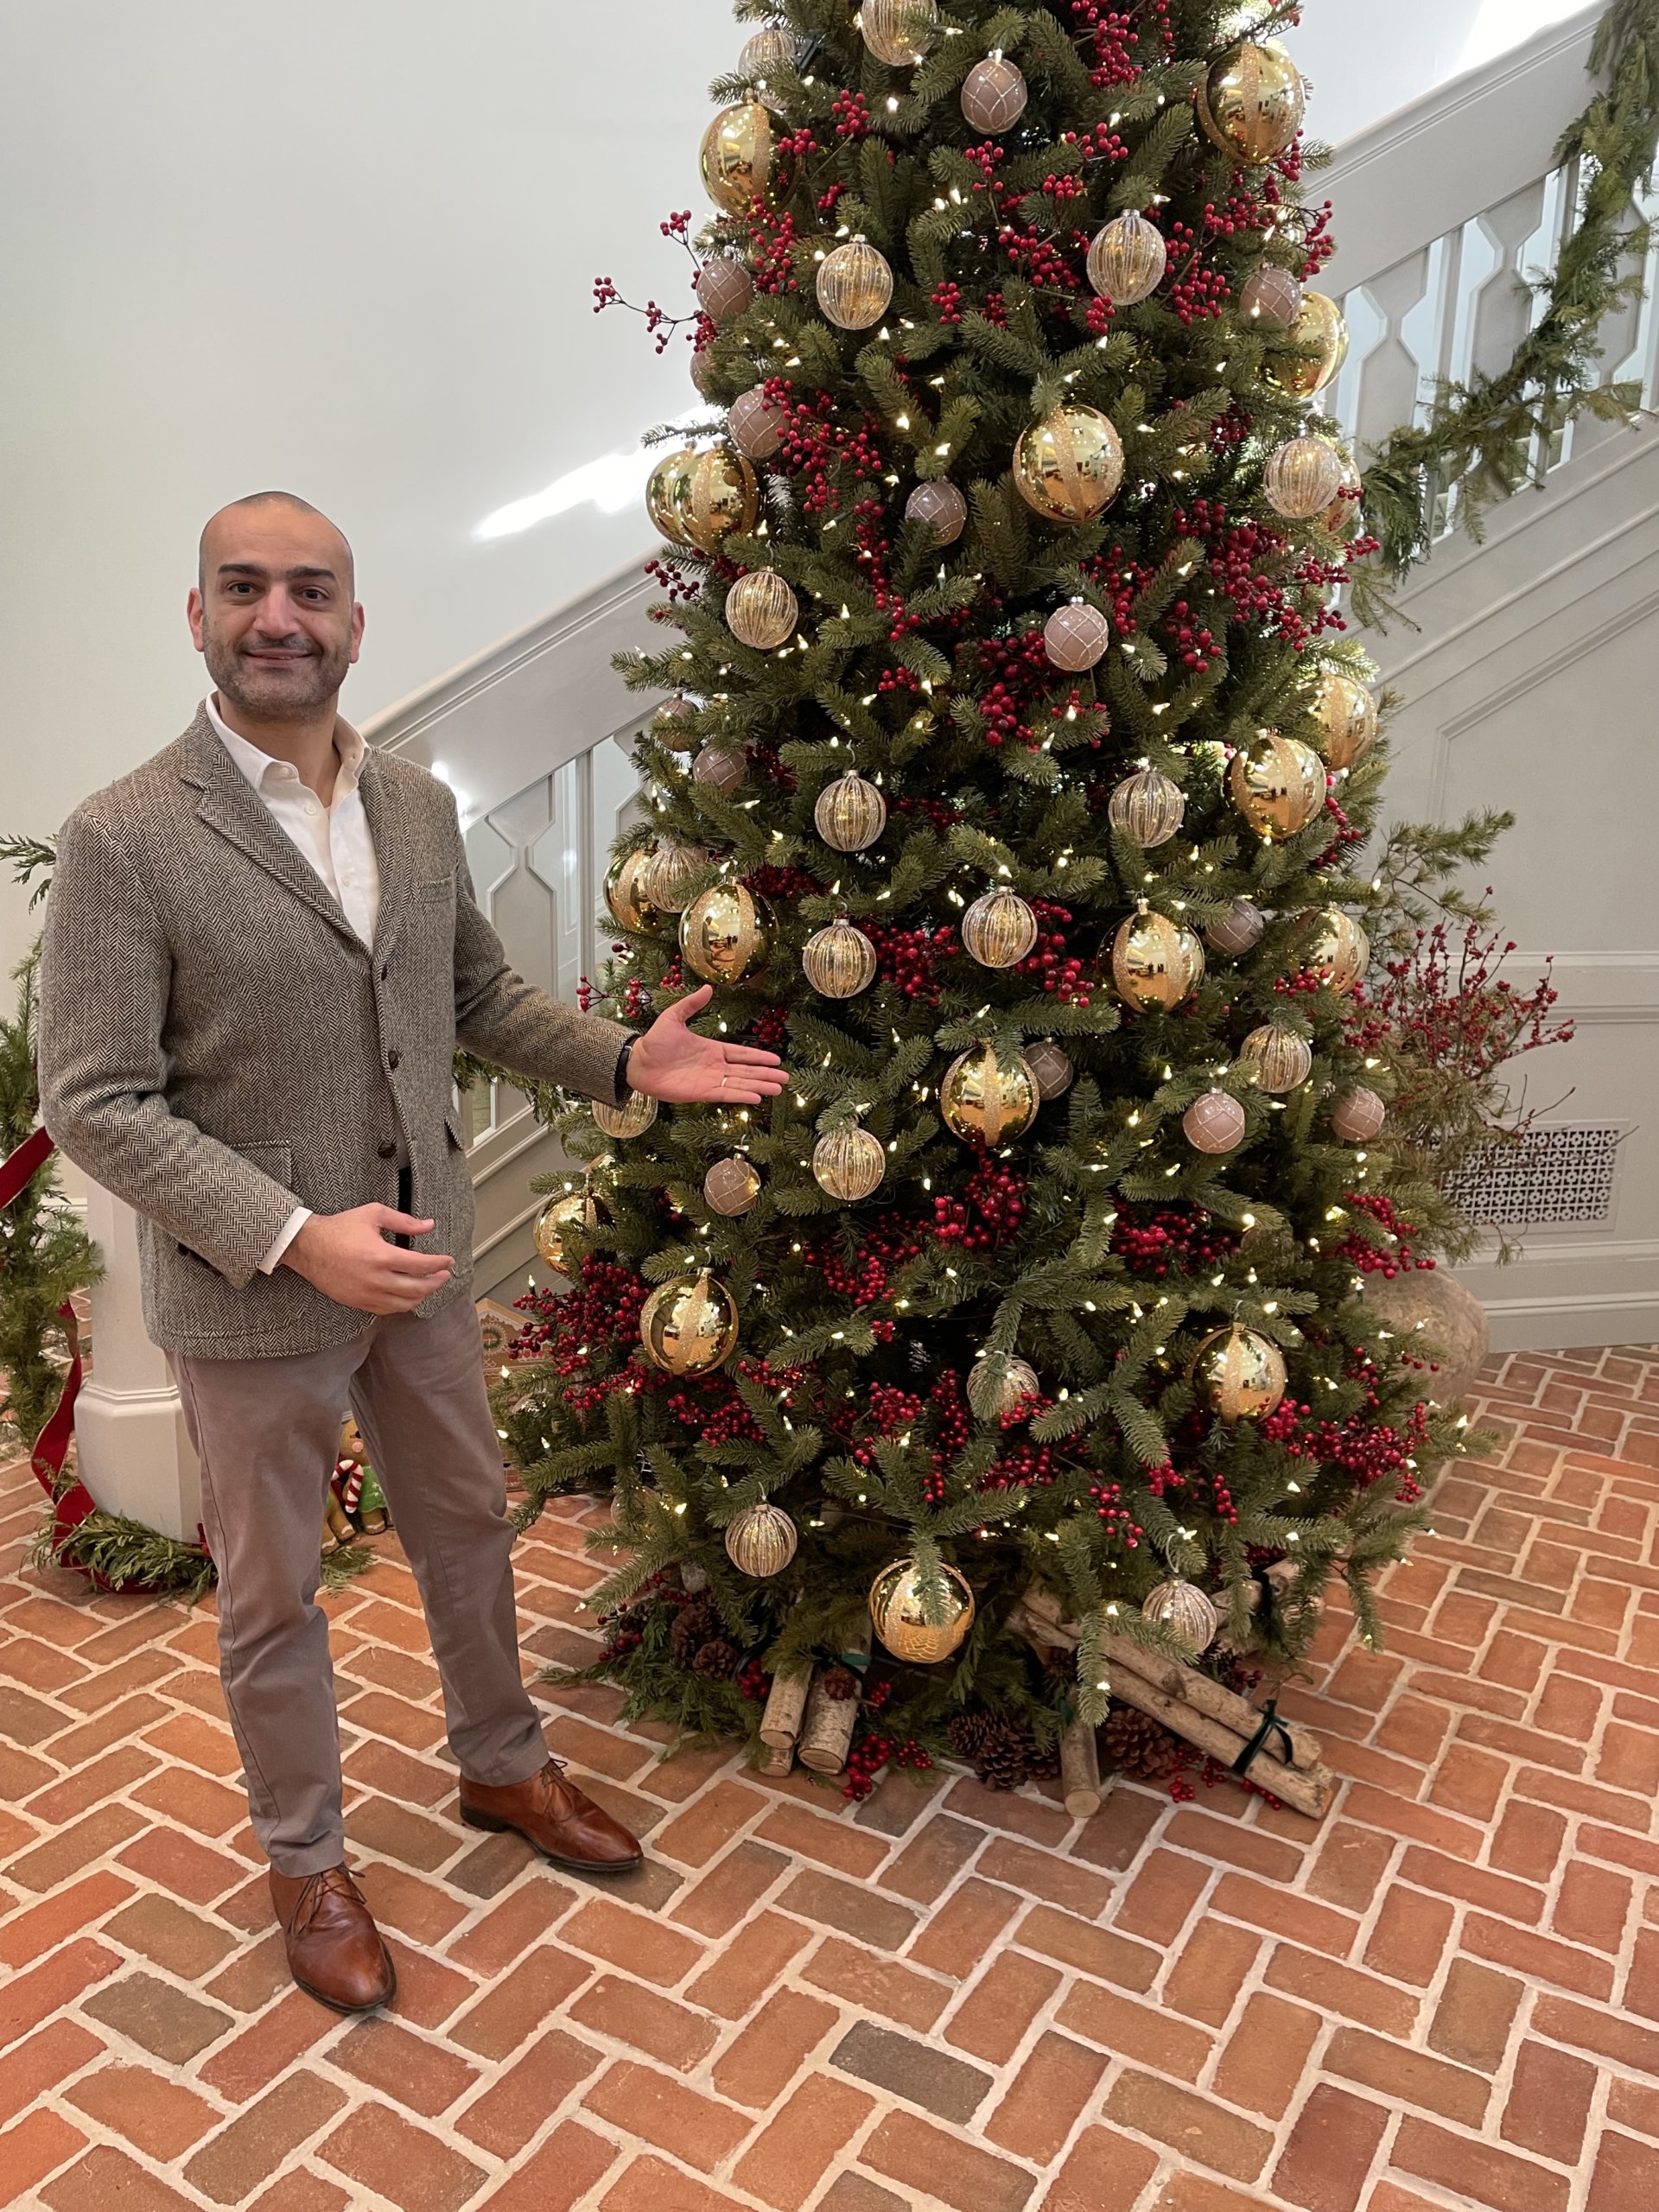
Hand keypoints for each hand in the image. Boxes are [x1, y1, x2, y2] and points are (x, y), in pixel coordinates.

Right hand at [281, 1205, 453, 1314]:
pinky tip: (408, 1295)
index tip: (448, 1261)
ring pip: (405, 1303)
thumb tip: (428, 1225)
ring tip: (429, 1285)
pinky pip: (387, 1310)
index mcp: (382, 1256)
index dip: (439, 1264)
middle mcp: (376, 1279)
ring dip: (422, 1295)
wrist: (307, 1247)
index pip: (422, 1265)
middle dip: (437, 1282)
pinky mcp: (357, 1302)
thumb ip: (404, 1221)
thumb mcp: (373, 1214)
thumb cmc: (339, 1228)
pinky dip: (403, 1304)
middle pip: (418, 1288)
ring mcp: (366, 1294)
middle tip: (444, 1274)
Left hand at [627, 985, 788, 1104]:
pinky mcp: (701, 1093)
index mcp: (711, 1049)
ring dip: (759, 1086)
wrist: (638, 1063)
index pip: (741, 1054)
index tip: (776, 1059)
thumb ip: (691, 1004)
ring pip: (740, 1083)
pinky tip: (756, 1097)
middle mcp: (714, 1066)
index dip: (758, 1057)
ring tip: (778, 1088)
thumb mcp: (673, 1017)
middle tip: (785, 1078)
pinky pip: (725, 1094)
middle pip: (746, 1071)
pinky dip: (741, 1096)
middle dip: (766, 1074)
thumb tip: (707, 988)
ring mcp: (709, 1080)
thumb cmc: (654, 1042)